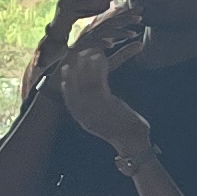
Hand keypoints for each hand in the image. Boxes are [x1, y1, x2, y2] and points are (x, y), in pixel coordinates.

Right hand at [58, 0, 119, 28]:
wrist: (57, 28)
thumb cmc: (66, 13)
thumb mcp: (68, 3)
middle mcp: (65, 1)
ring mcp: (67, 9)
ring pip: (86, 3)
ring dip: (99, 0)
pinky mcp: (71, 16)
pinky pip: (86, 13)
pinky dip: (96, 11)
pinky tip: (104, 9)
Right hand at [63, 30, 154, 149]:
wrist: (133, 142)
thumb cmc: (123, 135)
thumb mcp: (106, 125)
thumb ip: (100, 114)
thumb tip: (101, 106)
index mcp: (83, 120)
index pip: (70, 100)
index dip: (66, 86)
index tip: (63, 75)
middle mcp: (85, 114)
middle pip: (75, 89)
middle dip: (72, 73)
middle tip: (69, 60)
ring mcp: (95, 108)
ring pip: (86, 83)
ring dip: (85, 66)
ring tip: (85, 53)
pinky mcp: (106, 103)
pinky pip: (100, 82)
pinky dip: (99, 68)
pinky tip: (101, 58)